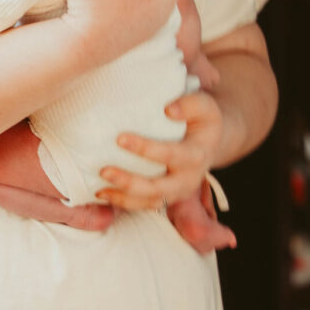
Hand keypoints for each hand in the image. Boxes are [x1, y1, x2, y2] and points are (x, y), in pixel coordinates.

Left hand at [95, 90, 223, 209]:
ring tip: (99, 189)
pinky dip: (124, 203)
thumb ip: (190, 104)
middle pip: (159, 189)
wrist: (210, 139)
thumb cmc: (201, 117)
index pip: (170, 155)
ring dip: (124, 198)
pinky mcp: (166, 196)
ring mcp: (177, 192)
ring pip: (150, 202)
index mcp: (196, 156)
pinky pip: (144, 204)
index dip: (145, 149)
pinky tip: (102, 194)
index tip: (120, 139)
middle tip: (104, 171)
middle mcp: (188, 179)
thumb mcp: (204, 105)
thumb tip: (168, 110)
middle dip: (130, 183)